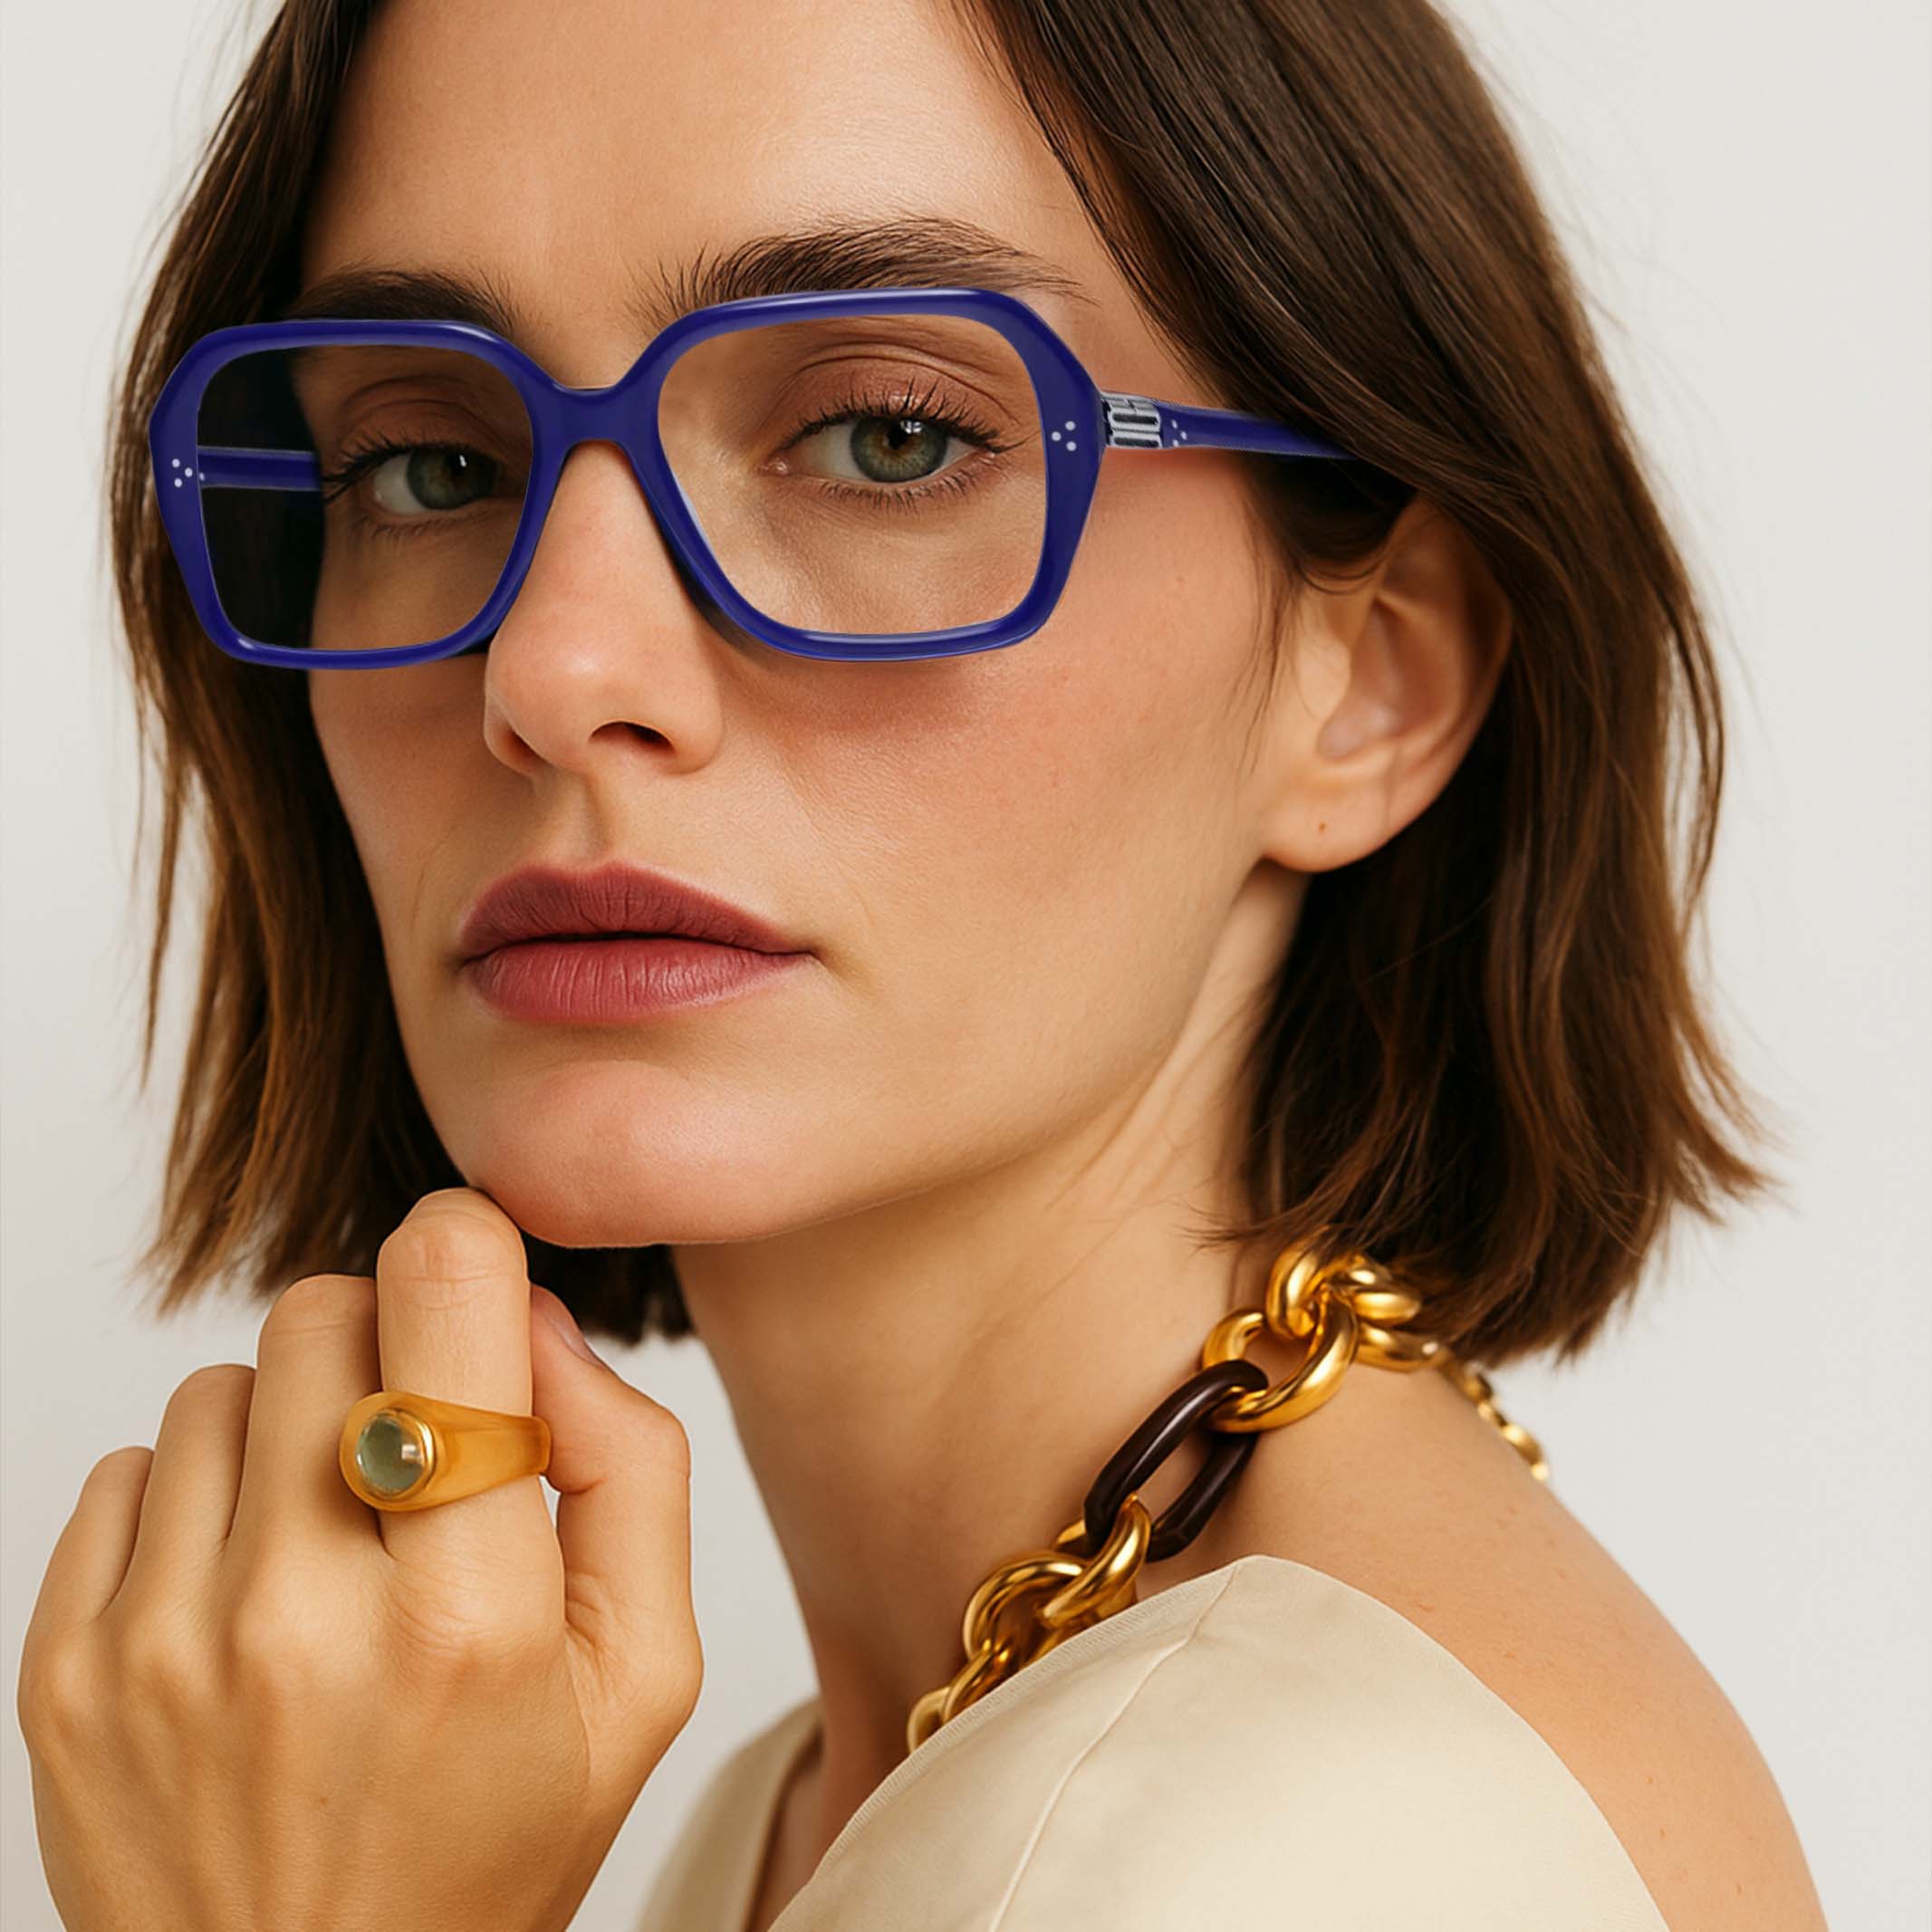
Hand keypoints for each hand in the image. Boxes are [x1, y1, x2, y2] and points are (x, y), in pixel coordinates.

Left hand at [16, 1187, 701, 1931]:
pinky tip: (248, 1594)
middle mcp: (300, 1618)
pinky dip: (197, 1501)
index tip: (471, 1278)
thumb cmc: (492, 1842)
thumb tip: (529, 1321)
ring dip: (287, 1427)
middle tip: (414, 1448)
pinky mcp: (65, 1673)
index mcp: (472, 1615)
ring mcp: (162, 1646)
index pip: (443, 1301)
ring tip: (330, 1541)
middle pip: (321, 1312)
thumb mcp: (641, 1673)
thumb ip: (627, 1465)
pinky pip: (126, 1470)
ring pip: (218, 1383)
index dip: (464, 1248)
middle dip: (384, 1347)